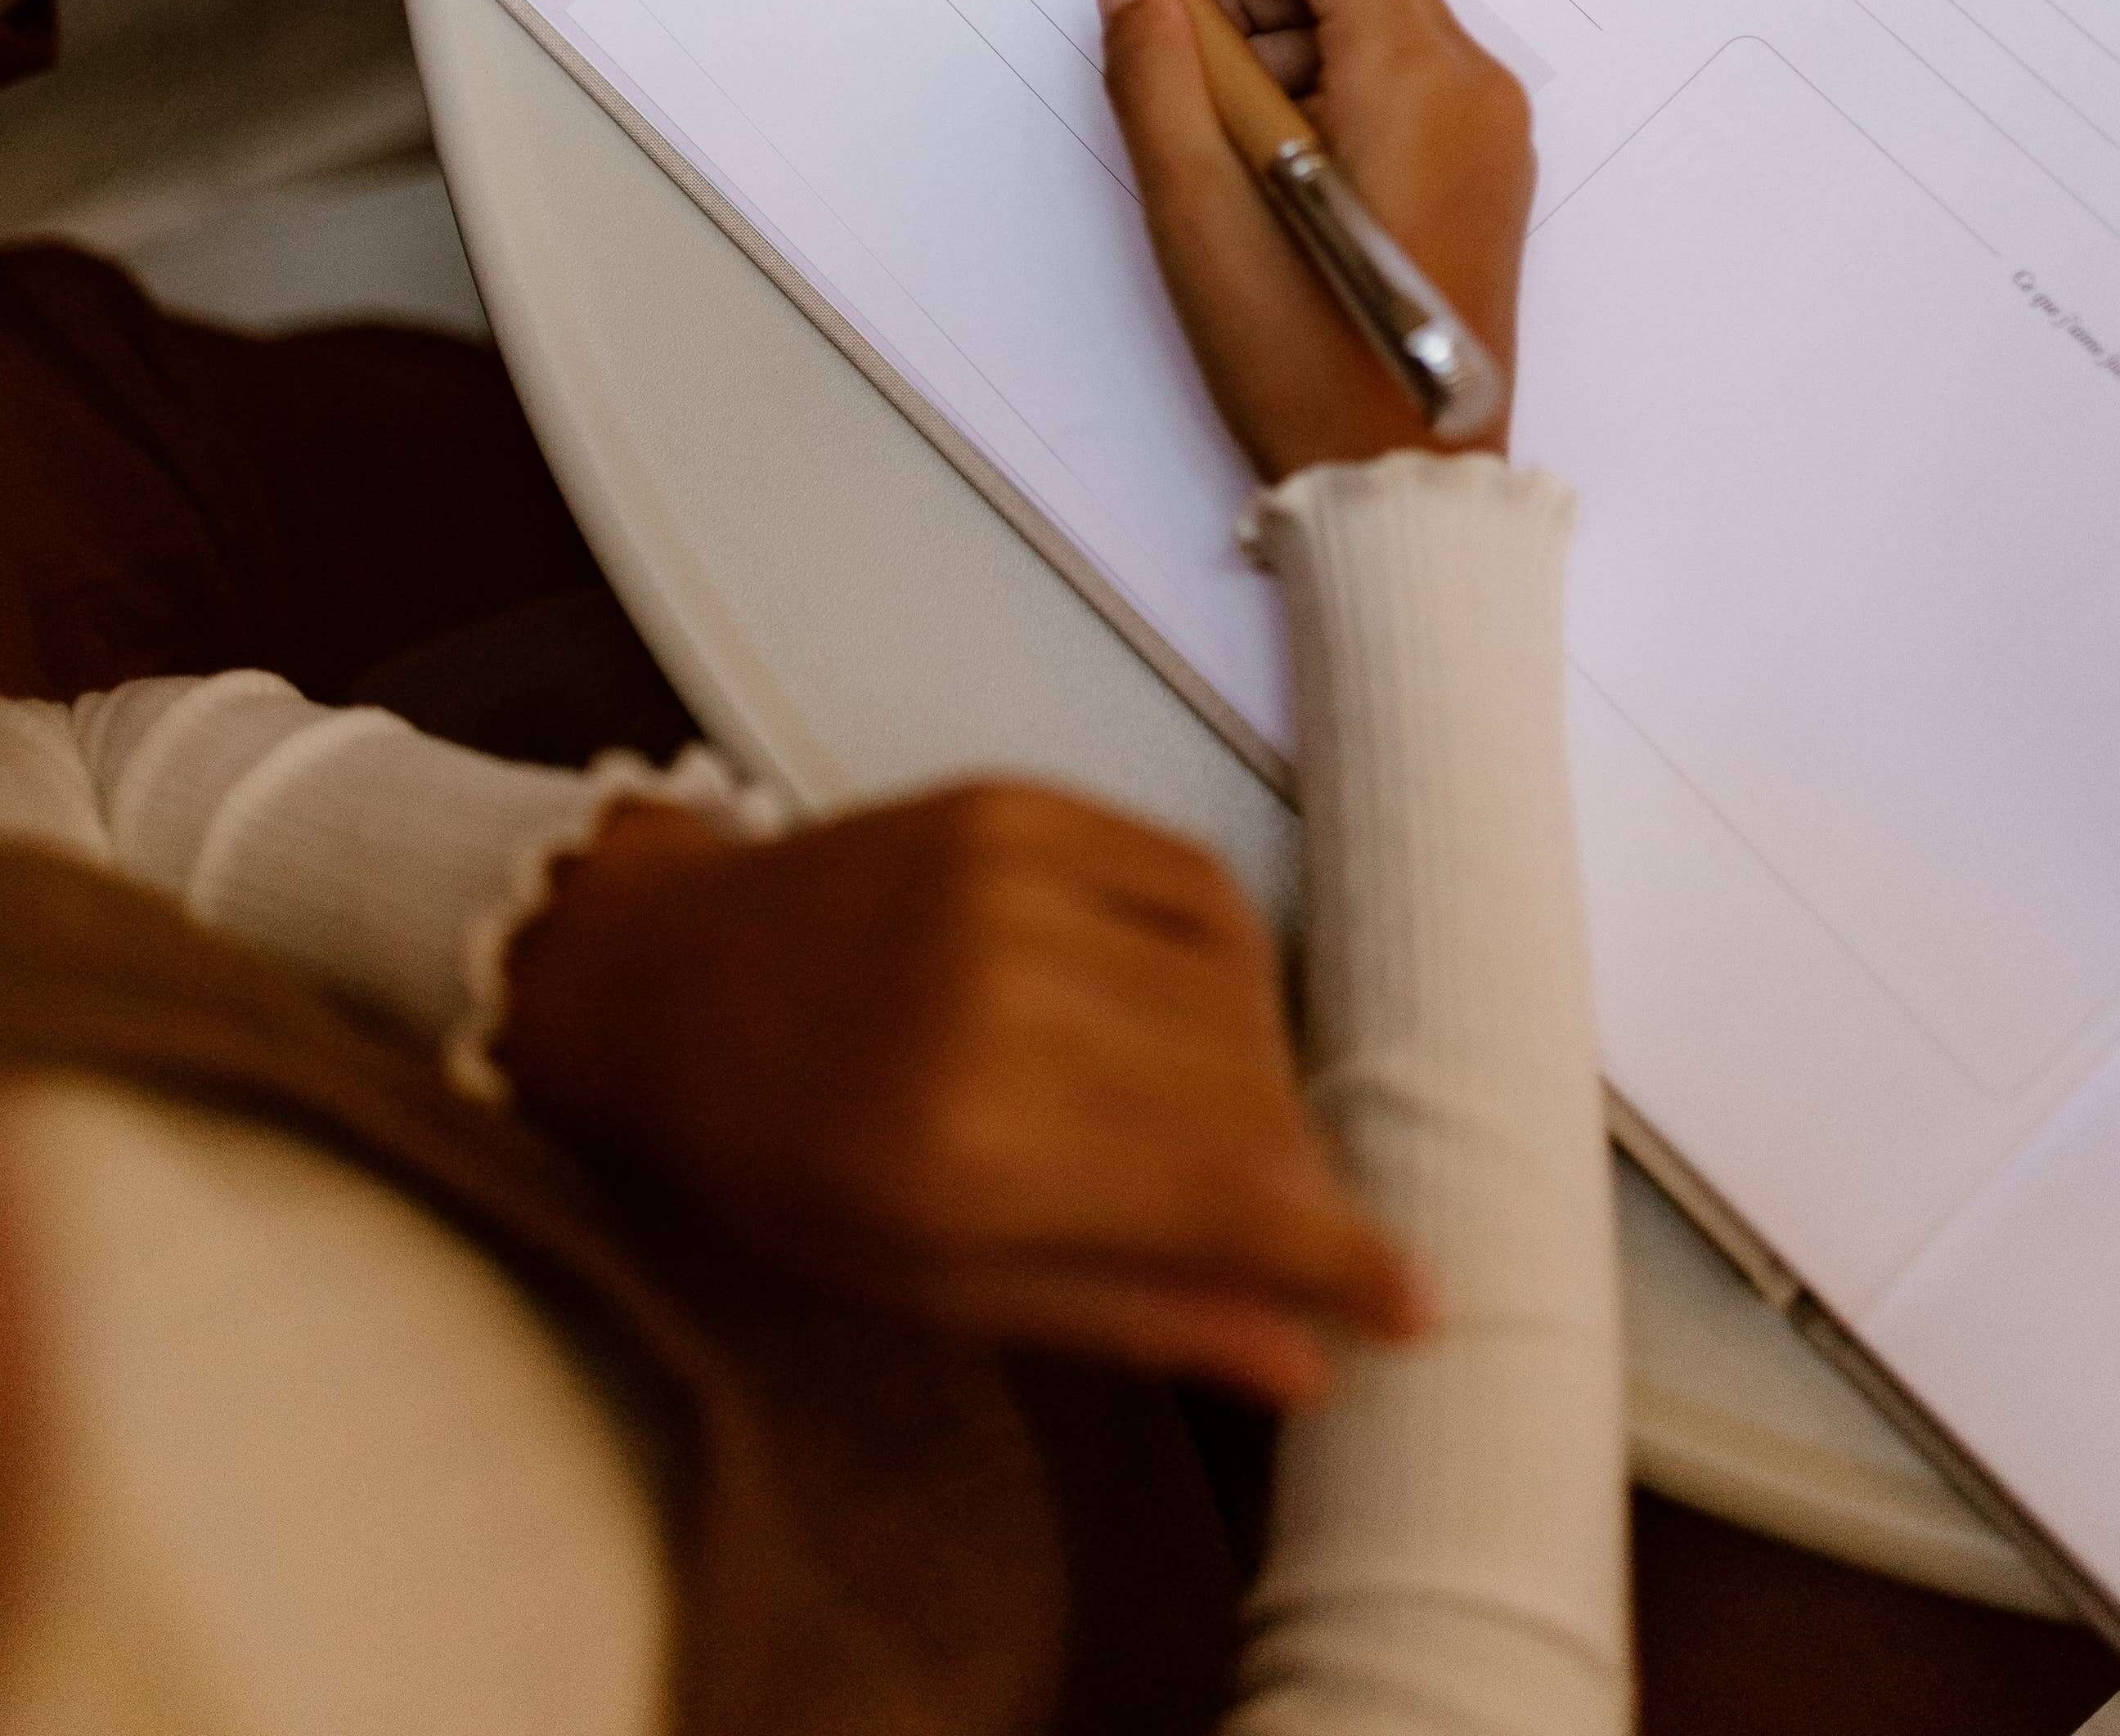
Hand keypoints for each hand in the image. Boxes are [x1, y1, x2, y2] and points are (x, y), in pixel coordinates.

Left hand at [498, 782, 1424, 1406]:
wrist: (662, 978)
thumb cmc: (779, 1161)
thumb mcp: (928, 1283)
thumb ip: (1126, 1312)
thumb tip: (1307, 1363)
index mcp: (967, 1146)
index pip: (1224, 1199)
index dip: (1339, 1255)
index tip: (1412, 1301)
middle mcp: (1003, 996)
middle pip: (1246, 1096)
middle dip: (1294, 1176)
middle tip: (1295, 1226)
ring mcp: (1013, 878)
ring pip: (1239, 988)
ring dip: (1266, 1072)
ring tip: (1235, 1126)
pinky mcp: (1021, 802)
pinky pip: (1199, 880)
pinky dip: (1233, 957)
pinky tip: (1208, 1013)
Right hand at [1097, 0, 1533, 480]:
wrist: (1402, 478)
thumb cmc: (1304, 359)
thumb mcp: (1199, 210)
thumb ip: (1157, 75)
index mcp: (1418, 81)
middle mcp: (1475, 89)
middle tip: (1168, 41)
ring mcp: (1491, 135)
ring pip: (1381, 22)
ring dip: (1288, 36)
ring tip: (1210, 111)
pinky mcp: (1485, 174)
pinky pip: (1407, 80)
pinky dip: (1331, 80)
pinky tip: (1267, 148)